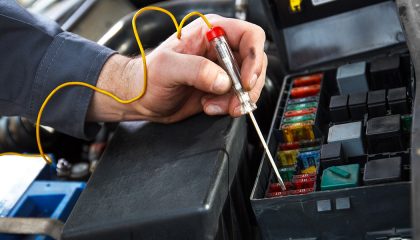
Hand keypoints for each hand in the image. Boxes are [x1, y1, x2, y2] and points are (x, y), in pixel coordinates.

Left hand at [87, 14, 266, 122]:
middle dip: (247, 85)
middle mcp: (219, 50)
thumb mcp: (167, 68)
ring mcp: (221, 70)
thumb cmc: (147, 77)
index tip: (245, 80)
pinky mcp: (220, 89)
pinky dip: (229, 107)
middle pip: (254, 62)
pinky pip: (238, 97)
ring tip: (213, 105)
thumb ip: (195, 69)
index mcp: (210, 32)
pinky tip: (209, 106)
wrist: (141, 99)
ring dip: (237, 99)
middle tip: (234, 101)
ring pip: (248, 83)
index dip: (254, 57)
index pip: (249, 36)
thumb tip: (223, 80)